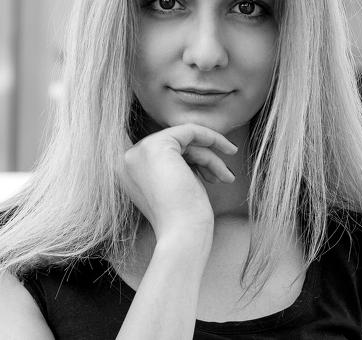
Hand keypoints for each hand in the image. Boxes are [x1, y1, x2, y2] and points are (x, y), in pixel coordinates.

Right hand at [120, 123, 237, 240]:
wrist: (182, 235)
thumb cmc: (184, 218)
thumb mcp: (177, 184)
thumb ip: (179, 163)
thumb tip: (196, 144)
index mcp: (129, 171)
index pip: (165, 154)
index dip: (191, 158)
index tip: (214, 169)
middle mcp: (128, 159)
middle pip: (176, 145)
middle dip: (203, 158)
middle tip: (225, 176)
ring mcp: (140, 151)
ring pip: (186, 140)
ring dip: (211, 158)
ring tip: (227, 177)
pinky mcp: (156, 145)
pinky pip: (190, 130)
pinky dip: (212, 138)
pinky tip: (229, 150)